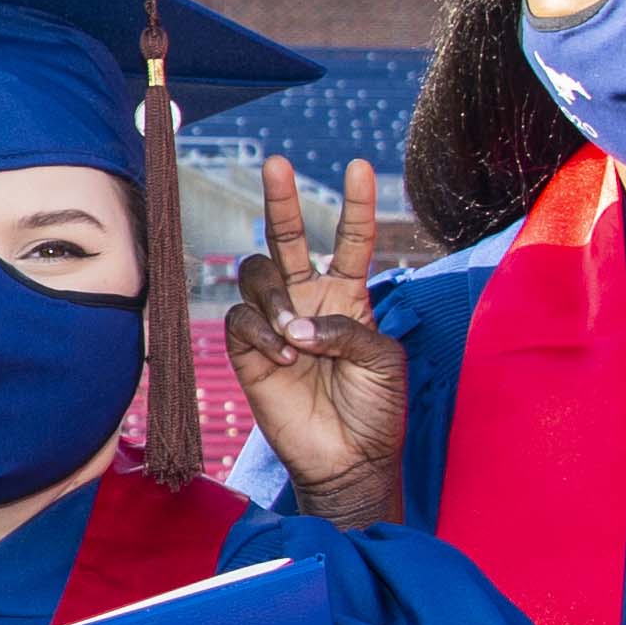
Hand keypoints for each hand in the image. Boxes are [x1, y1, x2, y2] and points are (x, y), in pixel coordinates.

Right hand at [223, 156, 405, 528]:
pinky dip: (261, 331)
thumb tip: (300, 323)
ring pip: (257, 275)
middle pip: (288, 237)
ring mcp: (276, 323)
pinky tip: (283, 354)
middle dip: (282, 201)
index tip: (358, 167)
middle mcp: (308, 301)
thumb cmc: (375, 411)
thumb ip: (349, 329)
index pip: (351, 240)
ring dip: (275, 298)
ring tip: (295, 337)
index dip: (356, 204)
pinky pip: (241, 319)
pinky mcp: (248, 351)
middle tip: (277, 163)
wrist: (348, 461)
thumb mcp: (384, 361)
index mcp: (349, 297)